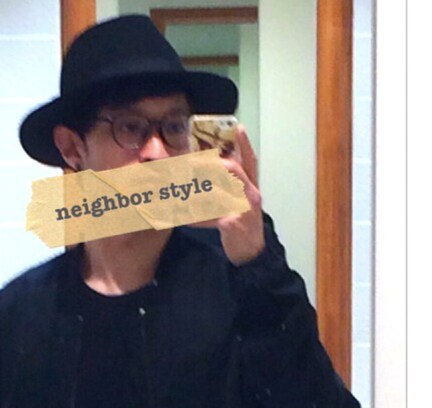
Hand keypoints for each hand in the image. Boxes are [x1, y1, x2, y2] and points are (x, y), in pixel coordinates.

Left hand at [194, 125, 264, 265]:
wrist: (252, 256)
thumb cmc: (243, 231)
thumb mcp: (240, 207)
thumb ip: (227, 193)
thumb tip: (201, 185)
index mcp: (252, 188)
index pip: (251, 161)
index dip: (245, 144)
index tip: (238, 128)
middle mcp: (251, 194)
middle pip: (232, 168)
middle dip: (209, 163)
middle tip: (189, 161)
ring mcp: (245, 208)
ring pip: (218, 190)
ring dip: (196, 189)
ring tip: (178, 189)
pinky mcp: (234, 223)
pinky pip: (211, 216)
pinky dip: (195, 217)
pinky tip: (182, 219)